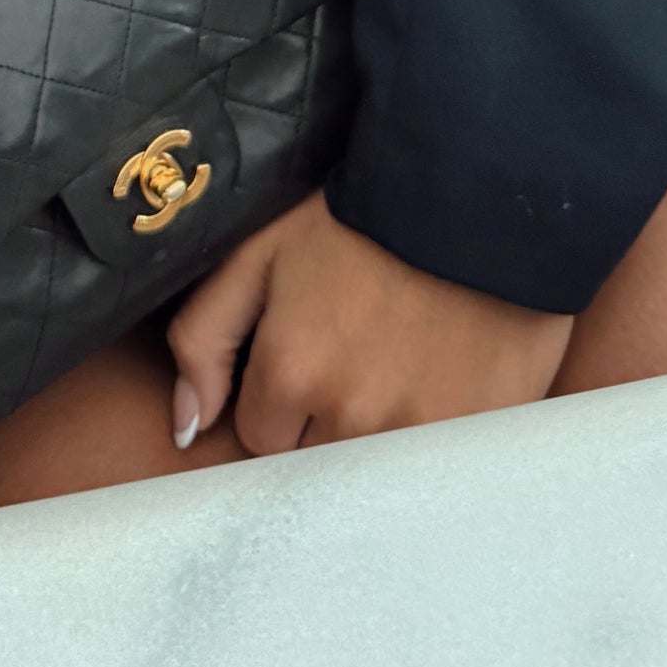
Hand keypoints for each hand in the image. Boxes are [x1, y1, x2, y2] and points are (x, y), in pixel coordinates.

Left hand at [167, 190, 571, 453]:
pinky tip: (441, 380)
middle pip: (316, 460)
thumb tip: (186, 428)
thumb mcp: (259, 254)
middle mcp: (351, 416)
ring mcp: (419, 433)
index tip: (309, 353)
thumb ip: (204, 338)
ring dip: (378, 432)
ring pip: (373, 470)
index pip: (260, 436)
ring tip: (400, 365)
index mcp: (291, 372)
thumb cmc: (359, 218)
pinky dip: (432, 436)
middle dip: (324, 420)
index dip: (279, 396)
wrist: (475, 197)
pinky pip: (437, 469)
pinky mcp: (480, 436)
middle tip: (357, 354)